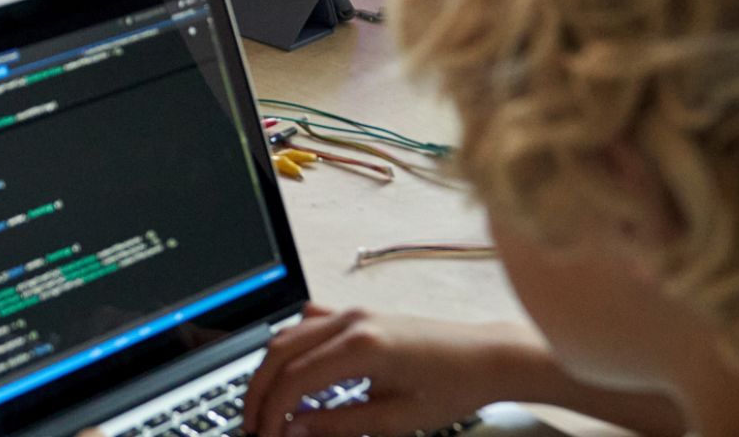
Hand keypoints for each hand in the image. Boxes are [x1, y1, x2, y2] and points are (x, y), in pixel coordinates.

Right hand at [244, 306, 529, 436]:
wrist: (485, 357)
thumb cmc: (451, 388)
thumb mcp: (397, 420)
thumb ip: (339, 424)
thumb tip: (295, 430)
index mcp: (362, 346)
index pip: (295, 378)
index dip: (272, 411)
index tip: (265, 436)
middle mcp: (351, 321)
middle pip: (281, 350)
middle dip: (259, 390)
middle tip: (253, 426)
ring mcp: (353, 313)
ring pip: (289, 334)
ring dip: (271, 370)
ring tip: (265, 407)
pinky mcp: (358, 315)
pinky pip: (309, 324)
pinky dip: (290, 348)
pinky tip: (290, 373)